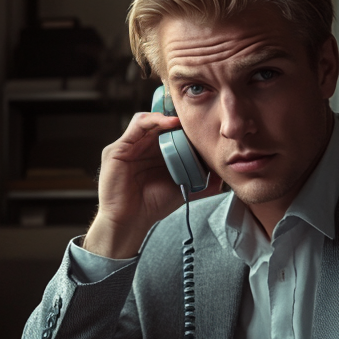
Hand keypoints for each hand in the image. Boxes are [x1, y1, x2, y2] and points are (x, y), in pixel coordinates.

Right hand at [83, 111, 222, 258]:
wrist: (131, 222)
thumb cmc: (152, 206)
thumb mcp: (183, 189)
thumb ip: (201, 181)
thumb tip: (222, 175)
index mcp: (154, 154)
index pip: (169, 131)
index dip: (185, 126)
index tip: (203, 124)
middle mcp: (141, 147)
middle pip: (160, 123)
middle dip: (178, 118)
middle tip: (196, 116)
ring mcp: (128, 146)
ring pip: (149, 120)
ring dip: (168, 117)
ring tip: (184, 120)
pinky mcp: (117, 149)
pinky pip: (137, 125)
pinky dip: (154, 120)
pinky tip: (170, 123)